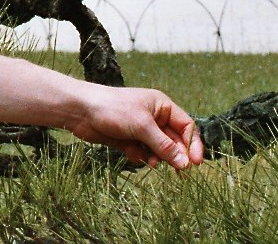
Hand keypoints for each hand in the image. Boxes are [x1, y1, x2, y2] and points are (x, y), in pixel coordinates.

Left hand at [67, 85, 203, 169]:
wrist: (81, 111)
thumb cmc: (113, 109)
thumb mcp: (142, 126)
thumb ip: (164, 145)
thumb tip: (185, 163)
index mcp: (162, 106)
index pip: (186, 126)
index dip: (193, 144)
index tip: (196, 163)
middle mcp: (154, 118)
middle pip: (174, 141)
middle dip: (175, 155)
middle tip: (178, 171)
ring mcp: (141, 130)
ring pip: (159, 150)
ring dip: (157, 158)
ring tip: (151, 162)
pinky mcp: (129, 140)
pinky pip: (143, 154)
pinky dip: (140, 157)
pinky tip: (132, 154)